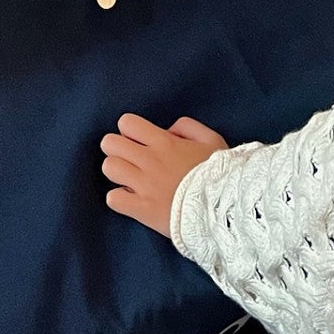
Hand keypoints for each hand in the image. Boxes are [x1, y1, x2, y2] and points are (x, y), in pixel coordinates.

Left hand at [101, 114, 227, 236]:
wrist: (225, 210)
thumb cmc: (220, 174)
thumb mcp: (211, 140)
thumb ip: (187, 127)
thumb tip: (167, 131)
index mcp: (164, 142)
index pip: (127, 123)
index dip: (129, 130)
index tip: (139, 141)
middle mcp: (149, 161)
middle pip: (110, 143)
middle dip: (117, 149)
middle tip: (130, 159)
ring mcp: (144, 186)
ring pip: (109, 168)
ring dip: (117, 172)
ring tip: (130, 179)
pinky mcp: (142, 210)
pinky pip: (113, 199)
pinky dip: (119, 199)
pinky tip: (132, 199)